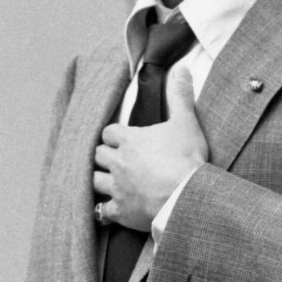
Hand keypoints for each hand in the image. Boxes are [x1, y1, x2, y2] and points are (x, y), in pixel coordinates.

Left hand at [94, 65, 207, 230]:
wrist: (187, 196)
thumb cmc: (187, 158)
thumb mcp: (186, 122)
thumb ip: (180, 96)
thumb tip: (182, 69)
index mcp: (129, 140)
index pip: (109, 132)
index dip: (114, 135)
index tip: (119, 139)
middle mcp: (118, 162)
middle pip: (97, 155)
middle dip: (103, 156)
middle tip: (112, 159)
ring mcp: (117, 188)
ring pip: (94, 181)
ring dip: (99, 180)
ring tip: (106, 181)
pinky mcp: (120, 211)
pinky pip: (102, 212)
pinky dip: (103, 211)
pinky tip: (106, 212)